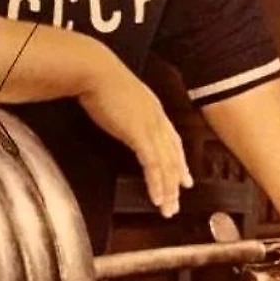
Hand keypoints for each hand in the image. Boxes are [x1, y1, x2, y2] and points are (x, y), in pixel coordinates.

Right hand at [79, 53, 192, 217]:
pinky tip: (157, 197)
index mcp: (154, 109)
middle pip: (173, 156)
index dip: (179, 161)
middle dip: (176, 181)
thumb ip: (126, 111)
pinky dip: (156, 183)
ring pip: (166, 164)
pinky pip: (153, 165)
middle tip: (177, 202)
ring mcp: (151, 127)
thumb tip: (122, 120)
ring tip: (167, 208)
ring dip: (168, 189)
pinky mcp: (140, 135)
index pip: (172, 141)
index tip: (184, 178)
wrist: (95, 71)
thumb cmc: (100, 80)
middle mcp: (158, 119)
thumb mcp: (119, 97)